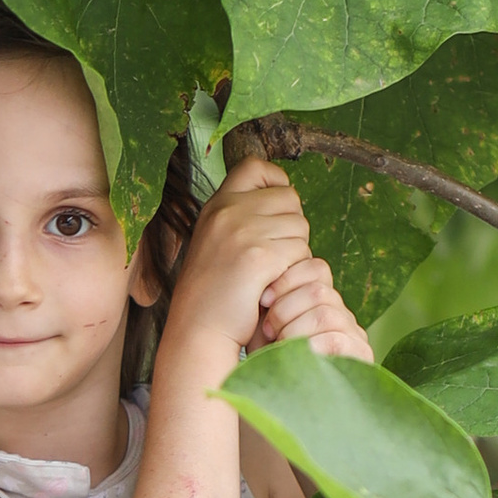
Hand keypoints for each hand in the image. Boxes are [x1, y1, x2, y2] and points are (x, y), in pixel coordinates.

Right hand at [168, 154, 312, 355]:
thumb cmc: (214, 293)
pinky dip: (294, 271)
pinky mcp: (258, 257)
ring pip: (300, 227)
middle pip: (290, 198)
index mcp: (217, 205)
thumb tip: (286, 200)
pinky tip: (274, 286)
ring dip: (295, 252)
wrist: (198, 330)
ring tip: (272, 274)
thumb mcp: (218, 242)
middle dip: (292, 226)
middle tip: (276, 255)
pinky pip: (299, 252)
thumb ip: (242, 218)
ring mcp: (242, 232)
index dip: (276, 182)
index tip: (277, 209)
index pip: (256, 167)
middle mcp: (227, 211)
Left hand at [248, 252, 370, 362]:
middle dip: (286, 308)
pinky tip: (295, 356)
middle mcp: (342, 315)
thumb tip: (264, 280)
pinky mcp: (361, 358)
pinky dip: (309, 345)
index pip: (316, 268)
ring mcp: (355, 336)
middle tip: (269, 330)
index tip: (263, 298)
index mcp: (322, 301)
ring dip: (294, 328)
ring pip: (325, 311)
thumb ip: (272, 303)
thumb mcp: (266, 331)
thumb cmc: (269, 369)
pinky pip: (335, 338)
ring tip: (279, 346)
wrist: (283, 412)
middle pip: (319, 288)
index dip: (288, 278)